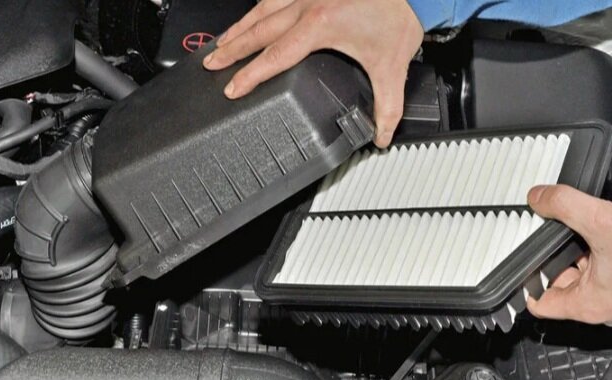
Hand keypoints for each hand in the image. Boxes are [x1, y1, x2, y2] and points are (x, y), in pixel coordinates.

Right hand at [202, 0, 423, 146]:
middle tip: (211, 63)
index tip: (232, 88)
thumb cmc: (400, 13)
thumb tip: (382, 134)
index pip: (274, 57)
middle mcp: (307, 3)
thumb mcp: (392, 65)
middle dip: (231, 49)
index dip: (250, 75)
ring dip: (240, 26)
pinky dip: (260, 7)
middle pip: (257, 30)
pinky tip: (254, 13)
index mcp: (320, 25)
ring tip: (221, 41)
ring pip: (261, 8)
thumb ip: (387, 105)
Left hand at [526, 185, 611, 325]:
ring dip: (580, 246)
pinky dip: (602, 246)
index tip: (515, 262)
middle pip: (560, 280)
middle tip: (547, 229)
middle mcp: (603, 305)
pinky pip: (607, 264)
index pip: (539, 304)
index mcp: (587, 305)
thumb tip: (538, 197)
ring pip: (585, 269)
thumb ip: (565, 206)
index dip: (523, 282)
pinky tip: (606, 226)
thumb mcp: (603, 220)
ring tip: (580, 223)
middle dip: (554, 253)